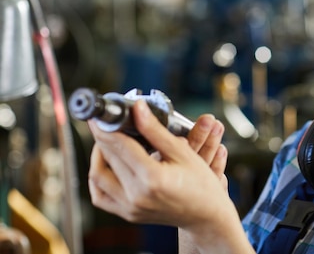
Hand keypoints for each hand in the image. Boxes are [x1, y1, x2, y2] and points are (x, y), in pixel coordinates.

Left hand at [88, 100, 253, 252]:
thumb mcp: (182, 152)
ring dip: (97, 155)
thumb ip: (156, 130)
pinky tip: (108, 164)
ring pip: (97, 177)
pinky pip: (100, 196)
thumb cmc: (201, 184)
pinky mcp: (128, 214)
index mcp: (153, 178)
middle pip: (106, 158)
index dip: (107, 126)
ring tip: (108, 141)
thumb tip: (138, 108)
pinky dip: (98, 178)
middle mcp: (137, 195)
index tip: (100, 115)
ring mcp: (130, 208)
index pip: (120, 145)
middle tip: (106, 123)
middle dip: (103, 136)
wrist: (206, 215)